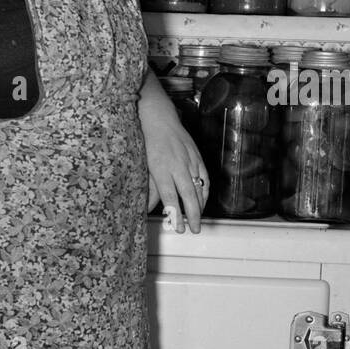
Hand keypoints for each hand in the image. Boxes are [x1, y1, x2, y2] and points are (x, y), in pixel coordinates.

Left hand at [142, 113, 208, 233]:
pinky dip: (206, 190)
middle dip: (193, 215)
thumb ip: (149, 189)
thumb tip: (148, 209)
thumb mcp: (144, 166)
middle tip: (194, 229)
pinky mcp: (197, 156)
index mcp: (161, 169)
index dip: (176, 214)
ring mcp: (190, 161)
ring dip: (200, 205)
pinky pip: (205, 177)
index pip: (171, 197)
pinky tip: (204, 200)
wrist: (159, 118)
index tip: (178, 228)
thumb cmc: (148, 142)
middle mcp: (177, 166)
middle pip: (189, 195)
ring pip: (199, 187)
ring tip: (198, 219)